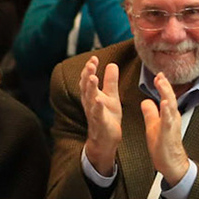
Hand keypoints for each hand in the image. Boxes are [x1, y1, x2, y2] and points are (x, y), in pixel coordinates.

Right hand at [79, 56, 121, 175]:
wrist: (105, 140)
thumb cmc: (107, 118)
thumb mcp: (111, 97)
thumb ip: (110, 81)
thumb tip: (112, 64)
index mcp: (92, 96)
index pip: (88, 80)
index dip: (89, 69)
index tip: (93, 58)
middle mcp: (90, 103)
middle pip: (86, 87)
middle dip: (87, 75)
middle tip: (90, 64)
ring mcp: (94, 113)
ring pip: (90, 99)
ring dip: (90, 88)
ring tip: (93, 77)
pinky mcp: (100, 123)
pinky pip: (97, 114)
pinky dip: (97, 107)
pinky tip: (99, 100)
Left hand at [139, 71, 189, 185]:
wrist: (169, 162)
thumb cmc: (162, 145)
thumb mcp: (153, 125)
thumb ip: (150, 112)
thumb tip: (146, 101)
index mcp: (168, 115)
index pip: (166, 97)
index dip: (163, 86)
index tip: (158, 75)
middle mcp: (172, 118)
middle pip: (170, 98)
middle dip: (165, 86)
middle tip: (160, 75)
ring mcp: (172, 125)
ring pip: (171, 107)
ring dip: (167, 94)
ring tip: (162, 83)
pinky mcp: (169, 134)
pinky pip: (168, 121)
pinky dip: (166, 111)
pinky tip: (164, 103)